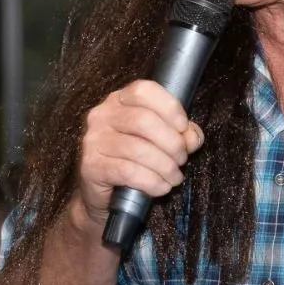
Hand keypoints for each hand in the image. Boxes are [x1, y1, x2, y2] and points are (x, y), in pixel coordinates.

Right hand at [75, 81, 204, 227]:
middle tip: (182, 159)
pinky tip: (161, 187)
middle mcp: (102, 115)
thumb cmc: (134, 161)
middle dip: (172, 143)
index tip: (184, 128)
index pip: (144, 90)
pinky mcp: (91, 166)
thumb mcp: (161, 142)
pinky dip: (152, 182)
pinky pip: (128, 172)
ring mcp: (94, 140)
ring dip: (165, 166)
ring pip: (137, 149)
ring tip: (174, 177)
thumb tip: (192, 137)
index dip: (170, 108)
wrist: (104, 193)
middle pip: (143, 120)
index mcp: (119, 100)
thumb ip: (181, 134)